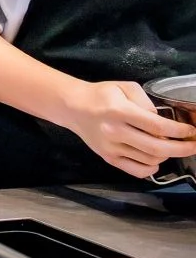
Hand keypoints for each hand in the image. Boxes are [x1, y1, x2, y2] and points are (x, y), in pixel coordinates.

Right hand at [60, 80, 195, 176]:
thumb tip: (161, 122)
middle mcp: (115, 131)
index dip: (179, 131)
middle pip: (157, 147)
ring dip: (166, 155)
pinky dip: (151, 168)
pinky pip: (136, 170)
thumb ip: (146, 102)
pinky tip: (155, 160)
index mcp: (120, 111)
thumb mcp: (124, 87)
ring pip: (150, 160)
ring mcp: (111, 147)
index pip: (157, 126)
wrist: (73, 107)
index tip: (191, 131)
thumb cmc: (101, 94)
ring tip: (168, 146)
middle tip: (193, 145)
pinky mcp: (108, 158)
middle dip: (182, 148)